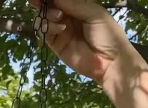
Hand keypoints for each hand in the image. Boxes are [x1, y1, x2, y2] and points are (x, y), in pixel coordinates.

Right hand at [30, 0, 146, 82]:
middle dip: (42, 3)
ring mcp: (61, 31)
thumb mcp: (94, 14)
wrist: (111, 62)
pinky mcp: (57, 45)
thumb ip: (74, 4)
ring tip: (59, 17)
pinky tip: (61, 28)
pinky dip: (48, 27)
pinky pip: (45, 33)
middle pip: (49, 7)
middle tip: (37, 1)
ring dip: (48, 14)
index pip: (61, 0)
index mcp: (79, 8)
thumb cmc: (108, 35)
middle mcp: (68, 18)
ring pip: (45, 19)